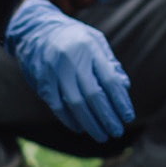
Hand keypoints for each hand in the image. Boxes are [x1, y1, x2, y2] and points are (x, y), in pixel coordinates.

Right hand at [4, 0, 134, 142]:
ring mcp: (56, 71)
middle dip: (107, 117)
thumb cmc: (74, 39)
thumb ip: (110, 63)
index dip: (120, 101)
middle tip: (117, 131)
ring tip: (102, 135)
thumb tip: (124, 88)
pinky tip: (81, 128)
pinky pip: (58, 107)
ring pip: (75, 104)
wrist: (37, 31)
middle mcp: (72, 60)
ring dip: (90, 124)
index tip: (128, 117)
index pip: (110, 80)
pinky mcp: (43, 82)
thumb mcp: (96, 41)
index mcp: (90, 48)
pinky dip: (70, 120)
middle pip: (93, 95)